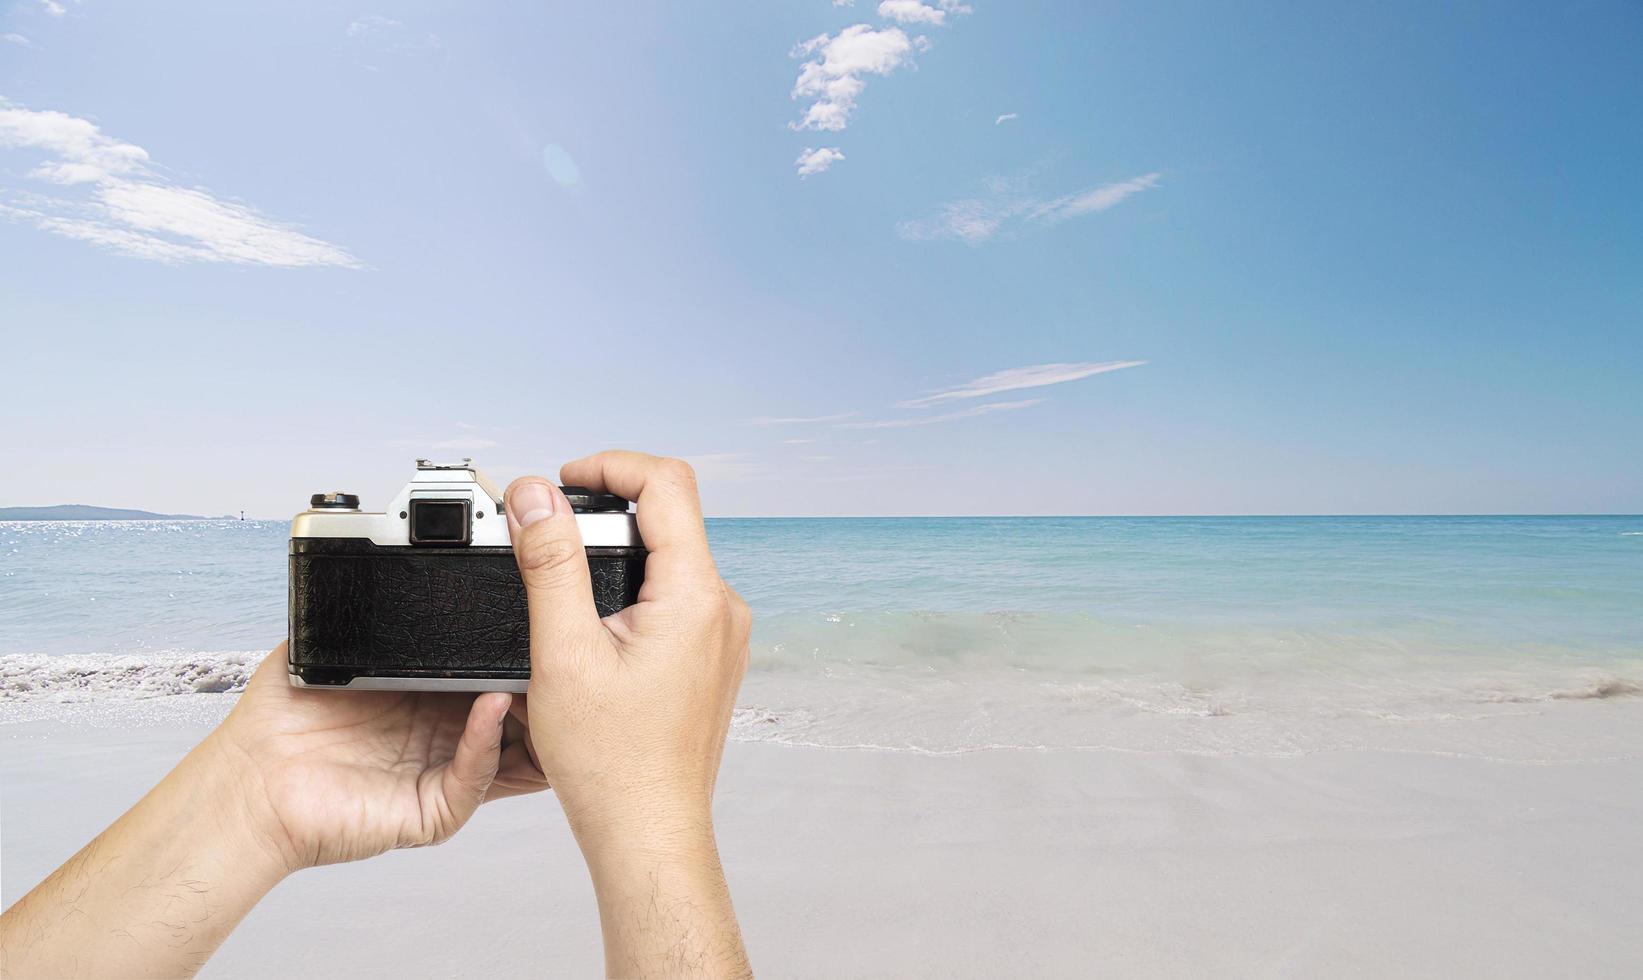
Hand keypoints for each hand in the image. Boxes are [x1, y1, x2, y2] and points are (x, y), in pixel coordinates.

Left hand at [0, 650, 549, 978]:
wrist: (247, 782)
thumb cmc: (278, 722)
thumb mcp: (332, 646)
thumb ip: (369, 612)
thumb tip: (392, 558)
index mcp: (428, 697)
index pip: (490, 674)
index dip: (517, 654)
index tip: (538, 619)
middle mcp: (441, 735)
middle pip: (514, 714)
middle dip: (542, 688)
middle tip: (562, 649)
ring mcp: (441, 773)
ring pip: (510, 753)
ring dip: (532, 721)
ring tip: (547, 680)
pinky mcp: (432, 809)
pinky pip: (472, 777)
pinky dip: (486, 743)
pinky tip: (492, 707)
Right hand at [506, 451, 751, 976]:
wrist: (648, 831)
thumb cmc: (612, 762)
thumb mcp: (563, 651)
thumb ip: (550, 564)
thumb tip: (536, 496)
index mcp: (696, 596)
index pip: (667, 484)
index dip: (611, 466)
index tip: (564, 481)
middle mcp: (723, 608)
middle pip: (671, 516)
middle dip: (607, 511)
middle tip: (550, 533)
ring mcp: (723, 635)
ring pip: (672, 557)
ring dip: (619, 552)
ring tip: (564, 582)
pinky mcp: (711, 657)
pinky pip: (676, 596)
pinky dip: (632, 589)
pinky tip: (593, 626)